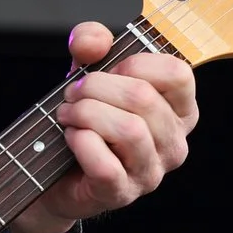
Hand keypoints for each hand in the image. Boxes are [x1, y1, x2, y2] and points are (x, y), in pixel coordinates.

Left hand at [8, 20, 197, 232]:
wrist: (53, 172)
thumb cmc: (85, 122)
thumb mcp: (89, 73)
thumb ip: (91, 45)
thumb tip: (93, 40)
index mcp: (178, 110)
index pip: (178, 73)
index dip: (135, 62)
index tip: (108, 69)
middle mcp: (174, 142)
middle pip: (143, 98)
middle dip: (96, 87)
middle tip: (72, 94)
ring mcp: (151, 172)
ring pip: (129, 130)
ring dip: (86, 114)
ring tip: (68, 115)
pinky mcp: (121, 193)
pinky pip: (105, 164)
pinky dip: (81, 143)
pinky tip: (71, 137)